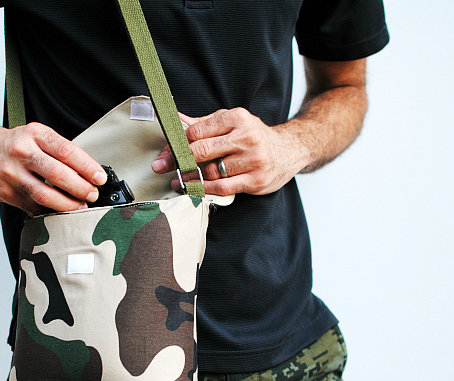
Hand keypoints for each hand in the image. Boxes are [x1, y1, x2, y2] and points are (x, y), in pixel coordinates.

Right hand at [0, 121, 106, 214]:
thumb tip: (85, 173)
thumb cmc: (10, 142)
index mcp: (34, 134)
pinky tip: (58, 212)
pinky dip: (48, 211)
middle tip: (92, 194)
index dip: (87, 167)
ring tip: (79, 206)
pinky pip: (31, 206)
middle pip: (57, 174)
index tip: (100, 178)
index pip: (67, 151)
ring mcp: (11, 174)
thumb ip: (56, 151)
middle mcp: (22, 152)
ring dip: (67, 204)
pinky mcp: (4, 192)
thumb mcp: (34, 135)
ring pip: (44, 194)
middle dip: (80, 188)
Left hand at [152, 108, 310, 196]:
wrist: (290, 150)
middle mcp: (246, 137)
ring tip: (178, 180)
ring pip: (210, 171)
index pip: (196, 131)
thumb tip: (175, 119)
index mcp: (236, 118)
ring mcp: (253, 160)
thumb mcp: (232, 122)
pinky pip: (222, 187)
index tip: (164, 154)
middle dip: (177, 161)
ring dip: (189, 178)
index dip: (175, 144)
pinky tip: (194, 188)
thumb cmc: (255, 136)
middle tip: (164, 168)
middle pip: (200, 151)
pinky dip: (204, 189)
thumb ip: (203, 123)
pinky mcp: (256, 180)